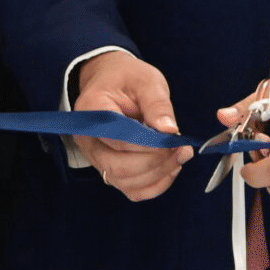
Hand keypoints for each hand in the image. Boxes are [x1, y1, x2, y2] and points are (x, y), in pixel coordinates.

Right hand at [72, 52, 185, 199]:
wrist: (112, 83)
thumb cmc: (127, 79)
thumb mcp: (146, 80)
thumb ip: (157, 104)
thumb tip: (170, 131)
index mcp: (91, 109)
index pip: (118, 137)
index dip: (148, 144)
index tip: (174, 139)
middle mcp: (88, 139)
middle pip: (117, 165)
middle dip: (155, 161)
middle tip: (181, 149)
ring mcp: (96, 158)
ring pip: (125, 181)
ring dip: (158, 174)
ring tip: (180, 156)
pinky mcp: (109, 170)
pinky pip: (131, 190)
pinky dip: (154, 185)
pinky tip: (170, 169)